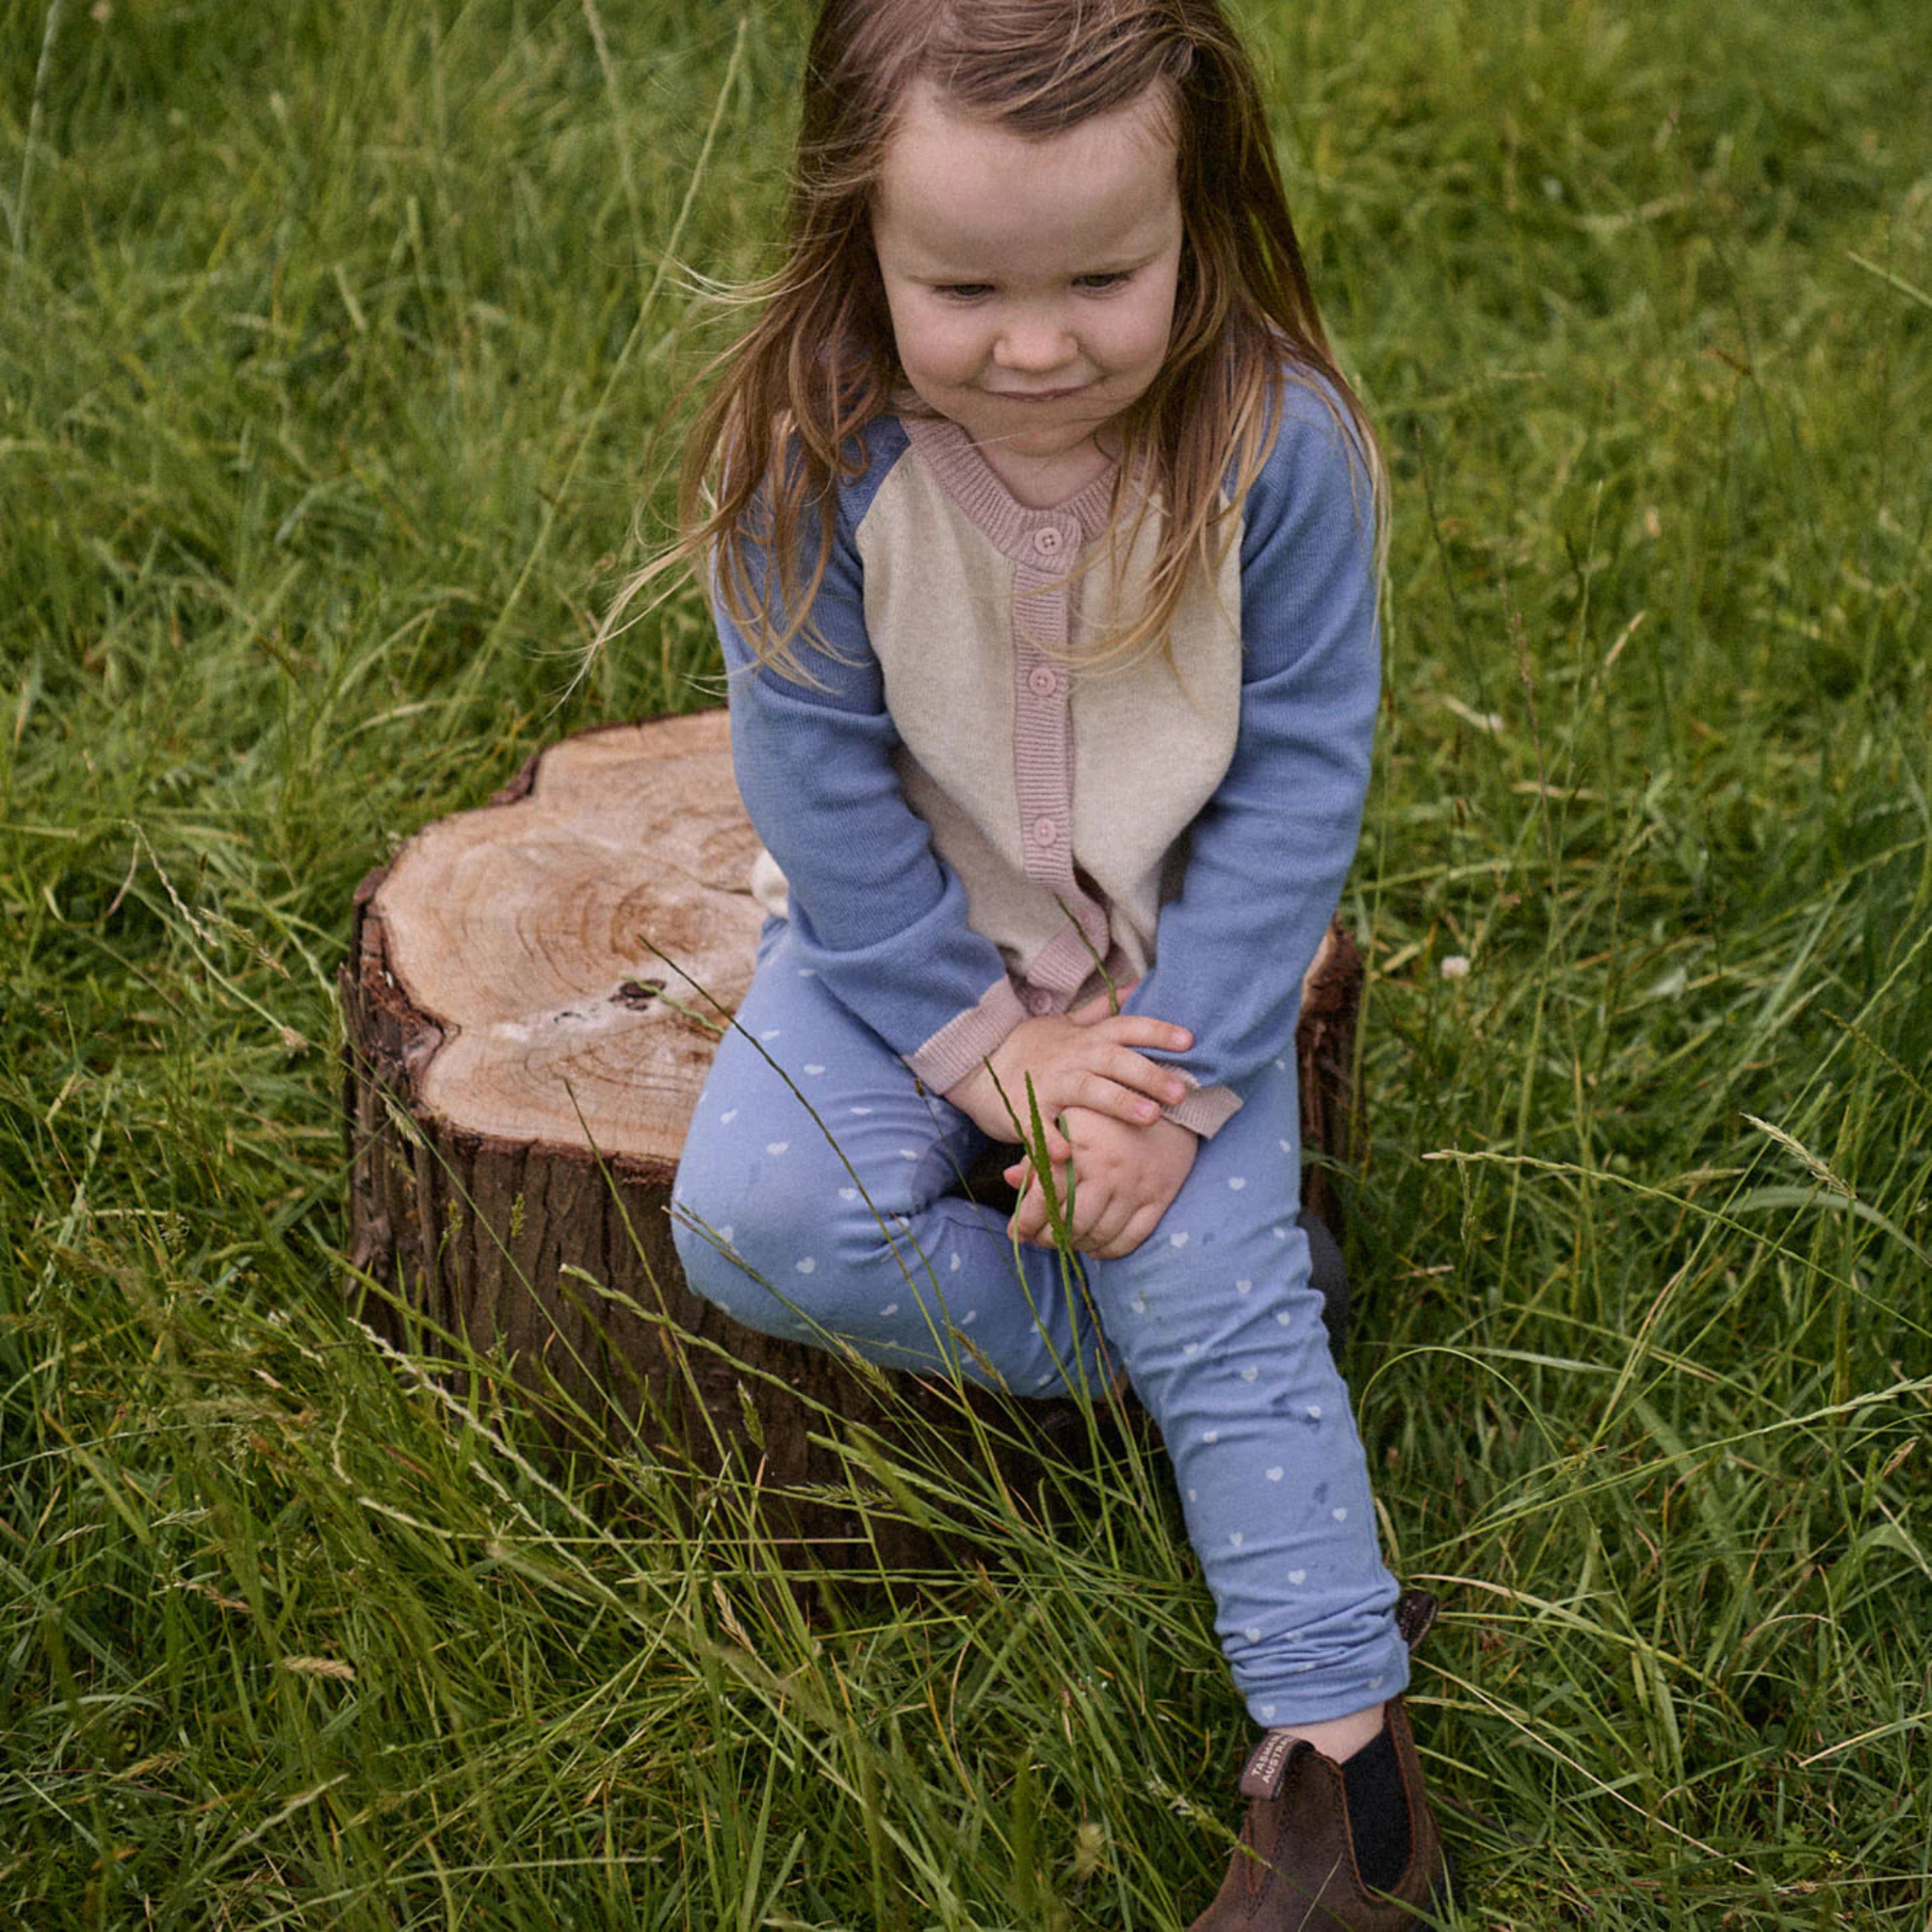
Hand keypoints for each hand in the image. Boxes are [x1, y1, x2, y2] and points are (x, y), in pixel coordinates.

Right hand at [942, 986, 1193, 1160]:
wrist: (975, 1064)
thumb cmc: (1030, 1047)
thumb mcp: (1065, 1023)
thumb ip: (1103, 1009)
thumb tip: (1137, 984)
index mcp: (1086, 1038)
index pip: (1127, 1028)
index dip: (1157, 1032)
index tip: (1189, 1041)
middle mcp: (1072, 1058)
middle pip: (1116, 1061)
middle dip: (1150, 1074)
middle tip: (1182, 1091)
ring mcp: (1049, 1085)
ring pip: (1088, 1091)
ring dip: (1119, 1102)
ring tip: (1149, 1117)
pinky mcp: (1025, 1111)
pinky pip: (1040, 1128)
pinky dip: (1052, 1141)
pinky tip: (1068, 1157)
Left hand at [1004, 1109, 1197, 1258]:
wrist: (1168, 1104)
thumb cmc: (1108, 1113)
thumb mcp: (1068, 1121)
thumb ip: (1039, 1151)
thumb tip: (1009, 1179)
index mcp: (1080, 1148)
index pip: (1046, 1197)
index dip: (1025, 1221)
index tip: (1015, 1233)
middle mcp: (1108, 1171)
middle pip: (1071, 1223)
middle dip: (1048, 1238)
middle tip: (1037, 1241)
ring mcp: (1135, 1187)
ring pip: (1099, 1235)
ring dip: (1076, 1245)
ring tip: (1064, 1242)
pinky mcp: (1158, 1198)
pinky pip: (1130, 1239)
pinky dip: (1109, 1250)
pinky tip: (1094, 1247)